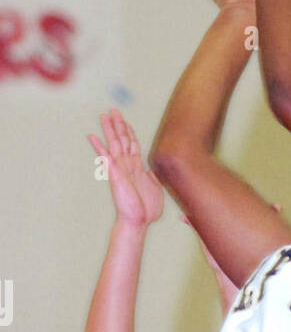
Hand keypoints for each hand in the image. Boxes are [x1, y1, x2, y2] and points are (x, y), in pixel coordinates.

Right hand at [88, 111, 163, 226]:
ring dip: (109, 129)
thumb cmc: (146, 210)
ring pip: (114, 144)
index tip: (126, 121)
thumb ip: (154, 178)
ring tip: (104, 115)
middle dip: (119, 124)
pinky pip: (105, 157)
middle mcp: (127, 166)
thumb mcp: (156, 190)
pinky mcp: (114, 174)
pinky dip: (99, 146)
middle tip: (114, 110)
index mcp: (137, 168)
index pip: (133, 145)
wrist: (138, 221)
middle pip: (122, 140)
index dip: (130, 132)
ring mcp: (120, 169)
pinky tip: (92, 136)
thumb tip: (152, 170)